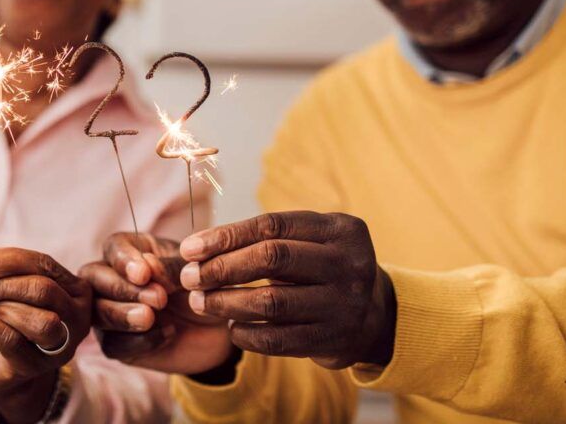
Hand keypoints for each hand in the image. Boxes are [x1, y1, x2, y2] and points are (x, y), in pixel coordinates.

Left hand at [0, 248, 91, 423]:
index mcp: (74, 289)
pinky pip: (11, 341)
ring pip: (37, 320)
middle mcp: (76, 316)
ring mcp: (61, 344)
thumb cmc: (5, 318)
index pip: (43, 264)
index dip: (7, 260)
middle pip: (43, 290)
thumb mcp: (7, 289)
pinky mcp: (37, 366)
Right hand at [79, 233, 231, 375]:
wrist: (219, 330)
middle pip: (94, 277)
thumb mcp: (195, 273)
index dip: (123, 260)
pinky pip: (112, 344)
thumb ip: (172, 267)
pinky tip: (167, 335)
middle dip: (121, 288)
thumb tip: (148, 266)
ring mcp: (111, 310)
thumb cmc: (204, 289)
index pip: (114, 247)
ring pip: (96, 311)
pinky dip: (136, 342)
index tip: (143, 274)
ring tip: (150, 318)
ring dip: (121, 315)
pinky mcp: (116, 343)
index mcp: (134, 250)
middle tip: (158, 299)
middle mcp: (114, 278)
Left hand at [180, 212, 395, 369]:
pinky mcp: (334, 340)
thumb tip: (197, 248)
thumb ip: (265, 239)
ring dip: (226, 302)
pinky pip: (277, 339)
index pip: (272, 225)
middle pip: (271, 258)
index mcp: (340, 229)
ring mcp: (345, 304)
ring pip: (271, 302)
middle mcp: (348, 264)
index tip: (190, 248)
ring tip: (201, 302)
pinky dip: (245, 333)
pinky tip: (231, 327)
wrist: (375, 316)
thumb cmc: (322, 269)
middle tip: (190, 277)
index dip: (226, 236)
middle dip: (221, 267)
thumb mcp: (310, 242)